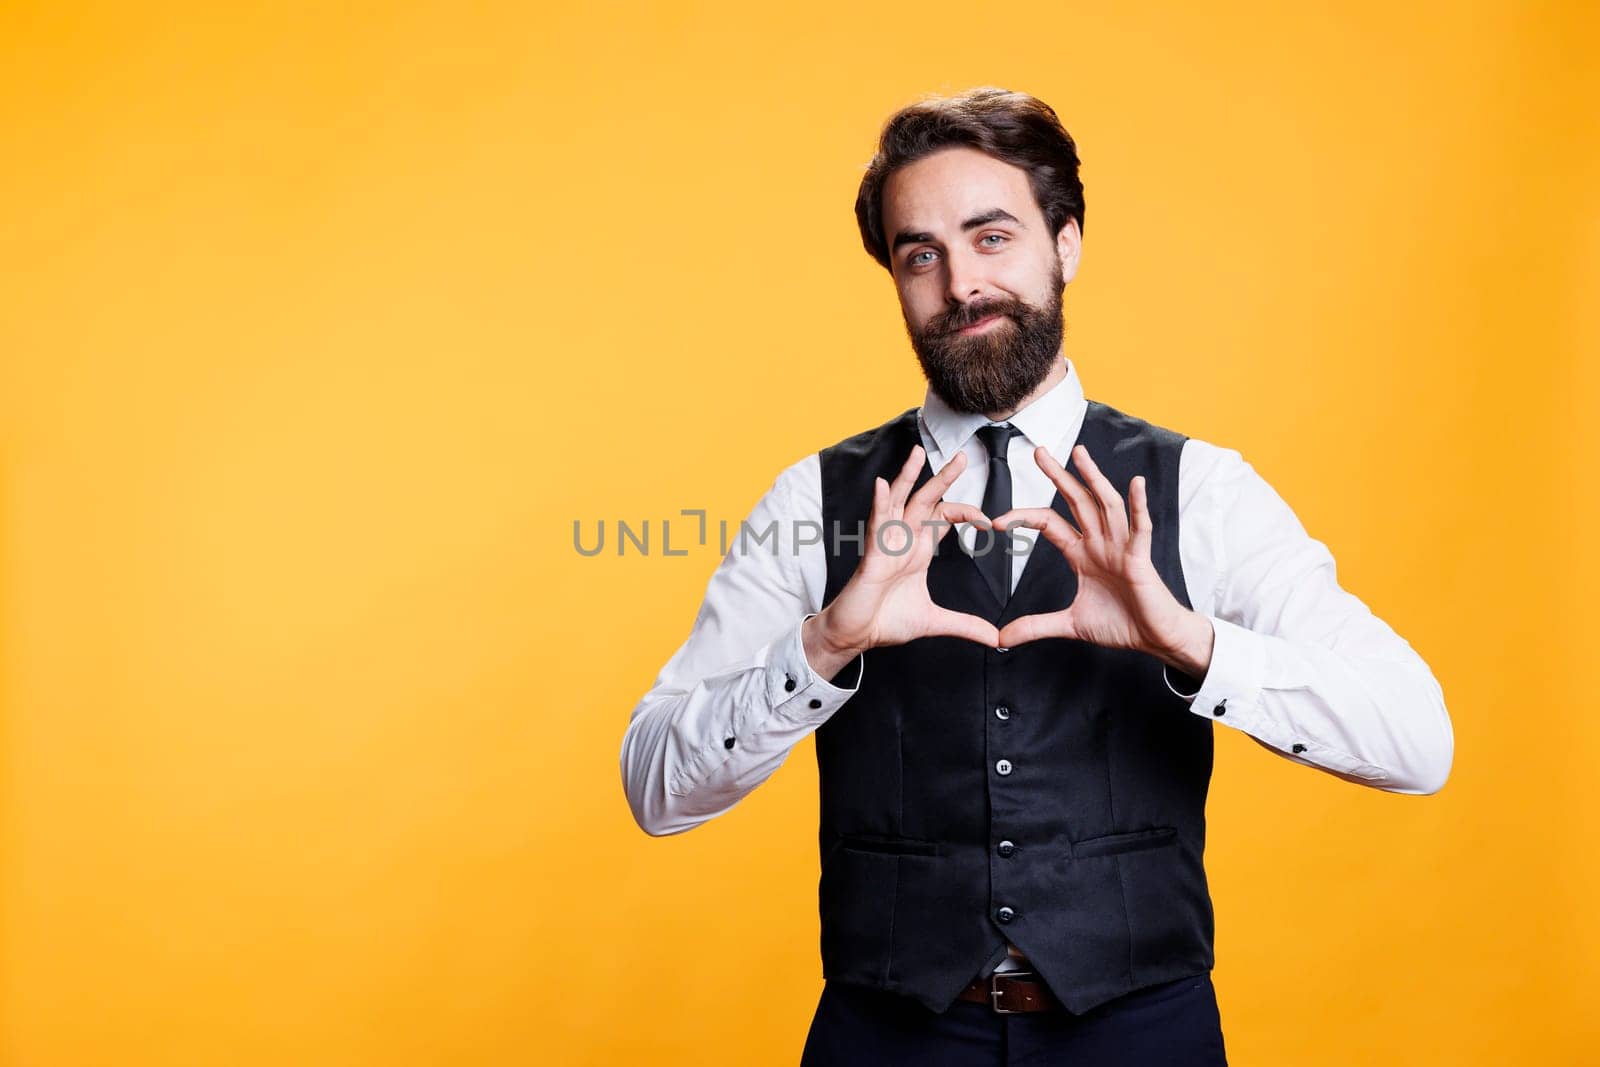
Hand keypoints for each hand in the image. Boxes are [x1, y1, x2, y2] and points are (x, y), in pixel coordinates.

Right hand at [805, 445, 1000, 671]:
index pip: (945, 518)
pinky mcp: (871, 556)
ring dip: (907, 477)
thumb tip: (995, 638)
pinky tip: (881, 485)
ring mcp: (886, 545)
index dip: (968, 513)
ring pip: (897, 502)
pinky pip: (875, 525)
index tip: (991, 523)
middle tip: (963, 456)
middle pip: (926, 500)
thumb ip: (965, 625)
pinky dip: (878, 504)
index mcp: (919, 550)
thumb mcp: (934, 621)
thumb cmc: (886, 621)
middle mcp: (903, 540)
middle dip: (944, 478)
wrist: (857, 636)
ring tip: (917, 453)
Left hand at [991, 444, 1209, 667]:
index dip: (1025, 518)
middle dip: (1059, 476)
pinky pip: (1140, 528)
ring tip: (1080, 454)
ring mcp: (1122, 547)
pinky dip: (1138, 506)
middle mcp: (1100, 543)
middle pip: (1077, 501)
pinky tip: (1135, 483)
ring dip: (1094, 478)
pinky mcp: (1141, 559)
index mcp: (1082, 554)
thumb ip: (1035, 626)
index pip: (1050, 524)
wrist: (1154, 639)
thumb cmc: (1120, 624)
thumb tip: (1001, 638)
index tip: (998, 521)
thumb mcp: (1070, 625)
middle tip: (1039, 451)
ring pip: (1106, 505)